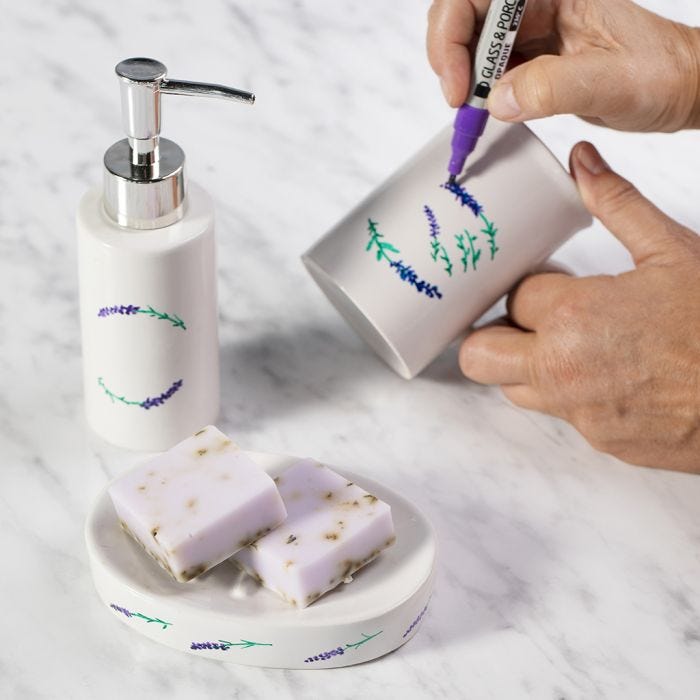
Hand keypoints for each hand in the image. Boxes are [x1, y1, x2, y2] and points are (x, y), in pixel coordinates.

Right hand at [427, 0, 699, 131]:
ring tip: (473, 115)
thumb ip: (551, 88)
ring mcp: (532, 32)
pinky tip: (486, 115)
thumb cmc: (659, 73)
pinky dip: (479, 96)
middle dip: (451, 58)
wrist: (677, 89)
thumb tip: (496, 100)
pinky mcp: (531, 60)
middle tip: (460, 103)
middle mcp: (537, 5)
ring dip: (464, 81)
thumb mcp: (609, 81)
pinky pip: (489, 72)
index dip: (454, 36)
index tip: (461, 86)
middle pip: (464, 17)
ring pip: (472, 47)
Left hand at [459, 142, 699, 472]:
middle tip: (526, 319)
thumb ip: (617, 204)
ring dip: (526, 365)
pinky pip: (561, 415)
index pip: (513, 297)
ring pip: (513, 389)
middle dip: (494, 333)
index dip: (530, 287)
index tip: (552, 284)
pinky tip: (611, 375)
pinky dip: (571, 394)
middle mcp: (562, 369)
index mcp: (574, 315)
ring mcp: (578, 411)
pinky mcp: (600, 440)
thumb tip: (580, 162)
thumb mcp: (672, 251)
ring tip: (572, 344)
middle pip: (478, 355)